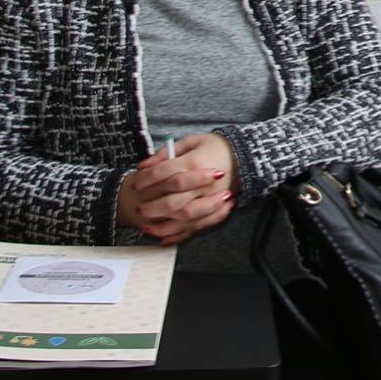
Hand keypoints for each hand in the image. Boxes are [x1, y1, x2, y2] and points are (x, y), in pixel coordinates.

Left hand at [118, 133, 238, 243]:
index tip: (136, 184)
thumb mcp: (192, 141)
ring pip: (184, 218)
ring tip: (146, 228)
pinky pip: (196, 227)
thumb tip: (145, 165)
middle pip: (173, 200)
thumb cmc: (214, 147)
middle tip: (139, 208)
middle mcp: (203, 184)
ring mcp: (210, 199)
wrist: (244, 157)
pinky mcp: (215, 210)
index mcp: (195, 162)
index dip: (147, 179)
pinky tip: (164, 238)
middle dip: (153, 207)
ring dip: (163, 226)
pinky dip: (180, 235)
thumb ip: (167, 152)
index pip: (165, 172)